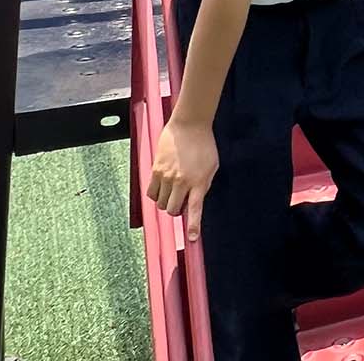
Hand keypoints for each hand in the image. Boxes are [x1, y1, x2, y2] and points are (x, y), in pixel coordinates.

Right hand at [148, 119, 218, 241]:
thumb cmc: (204, 144)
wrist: (189, 124)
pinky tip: (163, 187)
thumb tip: (196, 201)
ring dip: (167, 202)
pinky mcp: (155, 170)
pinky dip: (156, 195)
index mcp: (198, 181)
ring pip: (161, 204)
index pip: (195, 209)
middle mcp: (181, 181)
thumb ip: (204, 186)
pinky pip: (151, 193)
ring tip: (173, 191)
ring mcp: (167, 177)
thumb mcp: (212, 166)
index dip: (193, 226)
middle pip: (173, 210)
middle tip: (181, 201)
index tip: (193, 239)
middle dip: (177, 211)